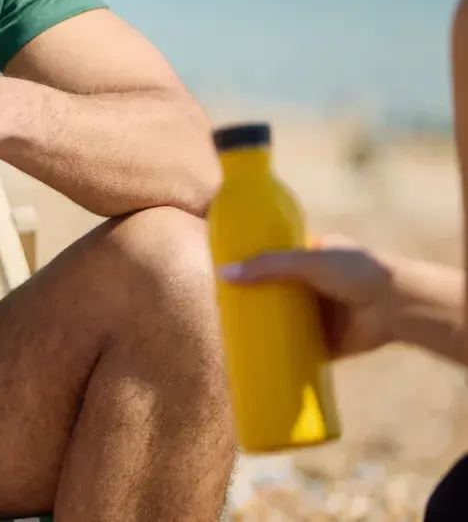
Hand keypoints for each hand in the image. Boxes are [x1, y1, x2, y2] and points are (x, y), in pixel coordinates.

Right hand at [220, 236, 398, 358]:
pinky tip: (258, 362)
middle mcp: (313, 287)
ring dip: (264, 331)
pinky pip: (298, 352)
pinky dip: (282, 357)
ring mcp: (320, 316)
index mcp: (310, 258)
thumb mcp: (307, 261)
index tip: (225, 276)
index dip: (250, 267)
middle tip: (222, 311)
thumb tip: (224, 275)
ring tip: (231, 338)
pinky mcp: (327, 344)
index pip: (273, 260)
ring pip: (284, 325)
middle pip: (274, 294)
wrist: (398, 306)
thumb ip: (268, 266)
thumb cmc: (357, 272)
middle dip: (252, 302)